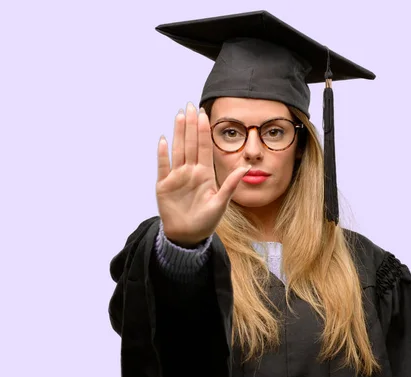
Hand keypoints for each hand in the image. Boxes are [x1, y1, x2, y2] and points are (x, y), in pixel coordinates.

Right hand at [155, 102, 249, 246]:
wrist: (188, 236)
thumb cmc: (206, 221)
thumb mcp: (221, 203)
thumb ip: (231, 185)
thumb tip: (246, 167)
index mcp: (205, 174)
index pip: (204, 148)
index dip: (204, 131)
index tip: (204, 114)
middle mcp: (190, 172)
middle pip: (190, 144)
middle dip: (190, 125)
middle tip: (190, 105)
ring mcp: (176, 177)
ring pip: (177, 150)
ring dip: (177, 133)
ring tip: (179, 115)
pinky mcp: (164, 186)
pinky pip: (163, 167)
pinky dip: (163, 155)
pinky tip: (163, 140)